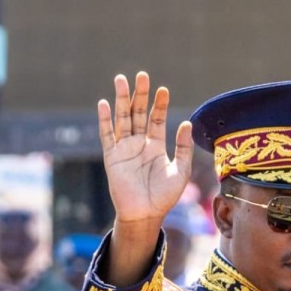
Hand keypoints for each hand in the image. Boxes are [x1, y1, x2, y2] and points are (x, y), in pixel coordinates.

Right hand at [97, 72, 195, 230]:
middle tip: (142, 75)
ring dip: (122, 100)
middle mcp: (139, 144)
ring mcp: (124, 149)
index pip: (156, 118)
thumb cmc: (164, 197)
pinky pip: (107, 135)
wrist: (145, 215)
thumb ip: (183, 148)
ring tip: (121, 80)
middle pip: (138, 113)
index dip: (159, 104)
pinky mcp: (112, 157)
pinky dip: (104, 120)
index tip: (163, 90)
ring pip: (122, 119)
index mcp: (155, 146)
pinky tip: (104, 104)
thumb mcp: (181, 171)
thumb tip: (186, 124)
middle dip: (140, 95)